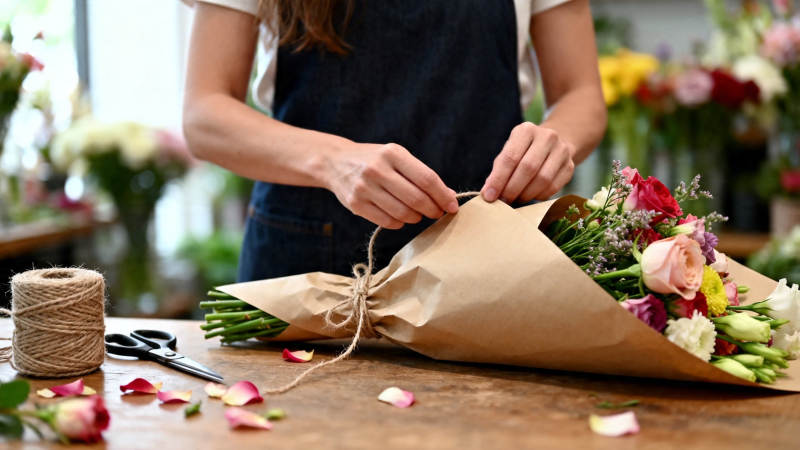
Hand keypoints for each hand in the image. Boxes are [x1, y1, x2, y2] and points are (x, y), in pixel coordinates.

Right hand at [325, 142, 458, 228]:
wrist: (335, 162)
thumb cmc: (375, 160)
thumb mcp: (397, 157)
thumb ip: (421, 174)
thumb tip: (449, 196)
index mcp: (392, 153)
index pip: (426, 179)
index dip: (443, 196)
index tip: (452, 206)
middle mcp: (377, 169)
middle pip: (416, 199)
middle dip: (432, 210)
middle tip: (437, 213)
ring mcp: (364, 187)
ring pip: (402, 213)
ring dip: (416, 218)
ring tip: (417, 214)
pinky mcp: (355, 204)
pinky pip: (386, 222)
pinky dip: (399, 223)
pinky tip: (400, 217)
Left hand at [481, 122, 575, 203]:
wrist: (553, 144)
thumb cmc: (524, 151)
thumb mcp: (509, 152)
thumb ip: (499, 170)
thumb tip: (488, 193)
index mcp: (526, 130)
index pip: (510, 157)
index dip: (498, 179)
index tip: (488, 196)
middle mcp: (547, 137)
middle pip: (527, 168)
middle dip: (512, 189)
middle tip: (503, 201)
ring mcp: (561, 151)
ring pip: (543, 179)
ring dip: (526, 194)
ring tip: (516, 199)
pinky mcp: (570, 166)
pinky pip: (553, 187)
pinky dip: (539, 196)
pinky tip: (531, 196)